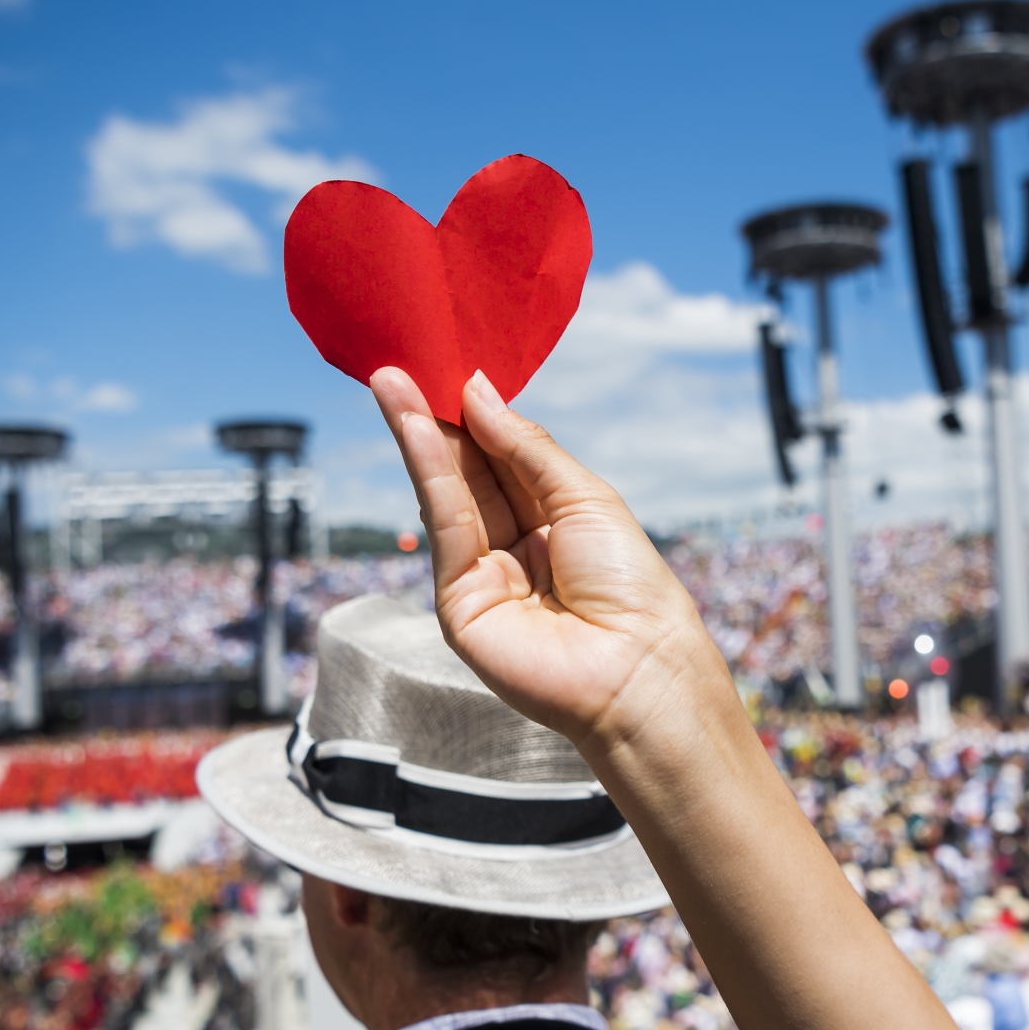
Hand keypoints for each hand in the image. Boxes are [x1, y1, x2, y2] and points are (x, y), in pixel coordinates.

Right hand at [370, 366, 714, 747]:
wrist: (636, 667)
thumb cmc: (630, 584)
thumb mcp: (584, 496)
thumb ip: (526, 447)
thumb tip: (476, 393)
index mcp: (553, 523)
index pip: (504, 460)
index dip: (477, 415)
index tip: (449, 366)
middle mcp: (514, 547)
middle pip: (469, 472)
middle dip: (438, 417)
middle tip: (407, 361)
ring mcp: (482, 575)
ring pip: (446, 492)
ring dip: (418, 434)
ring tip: (392, 379)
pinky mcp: (457, 601)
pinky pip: (443, 523)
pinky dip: (427, 471)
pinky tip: (413, 426)